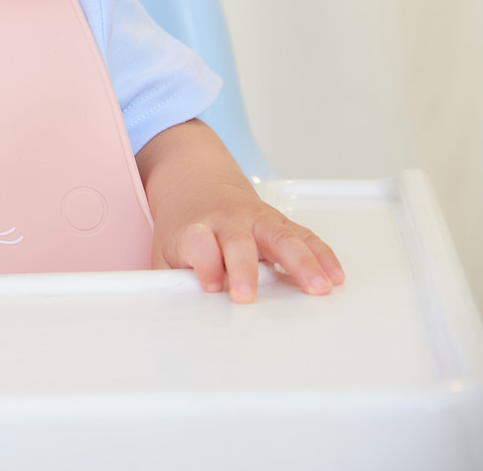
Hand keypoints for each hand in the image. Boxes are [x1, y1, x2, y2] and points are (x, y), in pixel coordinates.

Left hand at [155, 185, 344, 302]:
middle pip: (238, 241)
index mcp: (195, 230)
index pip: (197, 243)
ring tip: (319, 288)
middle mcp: (228, 222)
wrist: (198, 187)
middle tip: (247, 297)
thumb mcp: (167, 253)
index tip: (211, 286)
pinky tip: (335, 276)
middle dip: (244, 269)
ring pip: (281, 236)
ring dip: (301, 262)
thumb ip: (169, 282)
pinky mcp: (281, 223)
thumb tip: (176, 315)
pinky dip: (322, 255)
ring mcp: (257, 220)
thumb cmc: (186, 230)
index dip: (204, 263)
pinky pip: (305, 237)